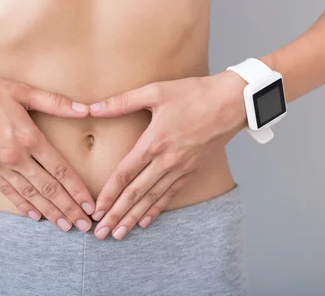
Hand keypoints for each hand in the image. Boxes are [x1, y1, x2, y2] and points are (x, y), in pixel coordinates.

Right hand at [0, 70, 95, 232]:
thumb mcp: (22, 91)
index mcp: (29, 137)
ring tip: (65, 226)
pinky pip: (7, 192)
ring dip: (50, 212)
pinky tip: (34, 216)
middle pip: (49, 188)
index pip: (60, 170)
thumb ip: (55, 103)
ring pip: (30, 195)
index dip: (77, 190)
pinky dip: (22, 205)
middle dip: (69, 208)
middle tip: (85, 225)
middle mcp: (16, 157)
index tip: (90, 204)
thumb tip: (85, 110)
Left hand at [88, 70, 247, 239]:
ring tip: (118, 234)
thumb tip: (92, 107)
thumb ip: (122, 102)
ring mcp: (182, 168)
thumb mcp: (155, 91)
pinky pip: (171, 194)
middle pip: (136, 193)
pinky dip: (157, 210)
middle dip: (116, 214)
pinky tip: (144, 221)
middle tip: (100, 233)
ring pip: (153, 199)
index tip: (96, 210)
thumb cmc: (193, 93)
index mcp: (154, 141)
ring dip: (133, 217)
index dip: (109, 194)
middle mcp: (167, 160)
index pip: (125, 174)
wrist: (232, 102)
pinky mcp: (193, 170)